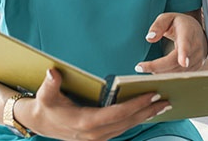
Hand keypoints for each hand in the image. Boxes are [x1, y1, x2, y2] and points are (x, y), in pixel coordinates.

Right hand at [21, 69, 171, 140]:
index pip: (116, 114)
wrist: (40, 123)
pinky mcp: (100, 137)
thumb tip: (52, 73)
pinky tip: (147, 112)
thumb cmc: (46, 106)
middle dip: (147, 111)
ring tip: (162, 105)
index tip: (152, 95)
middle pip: (127, 123)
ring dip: (145, 116)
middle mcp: (94, 134)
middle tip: (166, 100)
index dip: (135, 105)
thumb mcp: (45, 95)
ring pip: (127, 127)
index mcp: (84, 123)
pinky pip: (122, 128)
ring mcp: (98, 138)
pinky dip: (136, 120)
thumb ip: (50, 84)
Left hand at [134, 11, 207, 72]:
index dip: (185, 53)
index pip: (187, 43)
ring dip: (160, 71)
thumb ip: (158, 25)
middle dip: (158, 66)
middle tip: (139, 67)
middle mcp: (196, 47)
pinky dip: (166, 74)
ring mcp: (197, 59)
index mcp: (188, 32)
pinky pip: (179, 75)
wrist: (197, 32)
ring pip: (177, 71)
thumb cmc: (180, 24)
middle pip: (177, 62)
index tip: (183, 62)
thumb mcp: (168, 18)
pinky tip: (156, 70)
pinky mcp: (195, 68)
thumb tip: (149, 38)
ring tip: (144, 67)